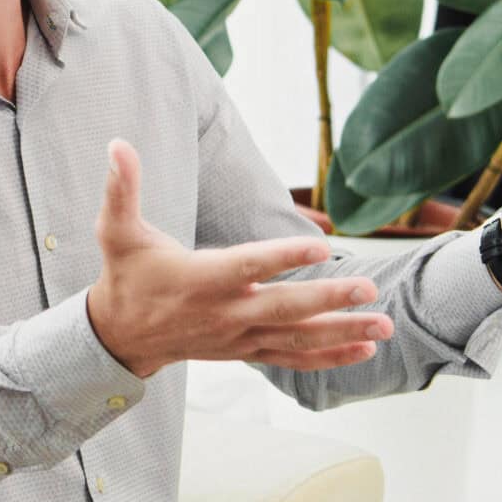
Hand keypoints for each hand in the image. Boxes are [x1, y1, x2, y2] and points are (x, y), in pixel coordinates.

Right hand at [84, 140, 393, 378]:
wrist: (120, 337)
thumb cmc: (126, 276)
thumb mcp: (116, 232)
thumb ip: (121, 188)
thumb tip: (118, 143)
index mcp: (200, 278)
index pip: (248, 266)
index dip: (283, 257)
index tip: (321, 248)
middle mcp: (224, 312)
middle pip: (284, 308)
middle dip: (329, 300)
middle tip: (370, 288)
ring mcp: (238, 336)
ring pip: (296, 338)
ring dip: (343, 333)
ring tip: (385, 327)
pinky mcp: (246, 350)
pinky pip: (292, 357)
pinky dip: (329, 357)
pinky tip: (364, 350)